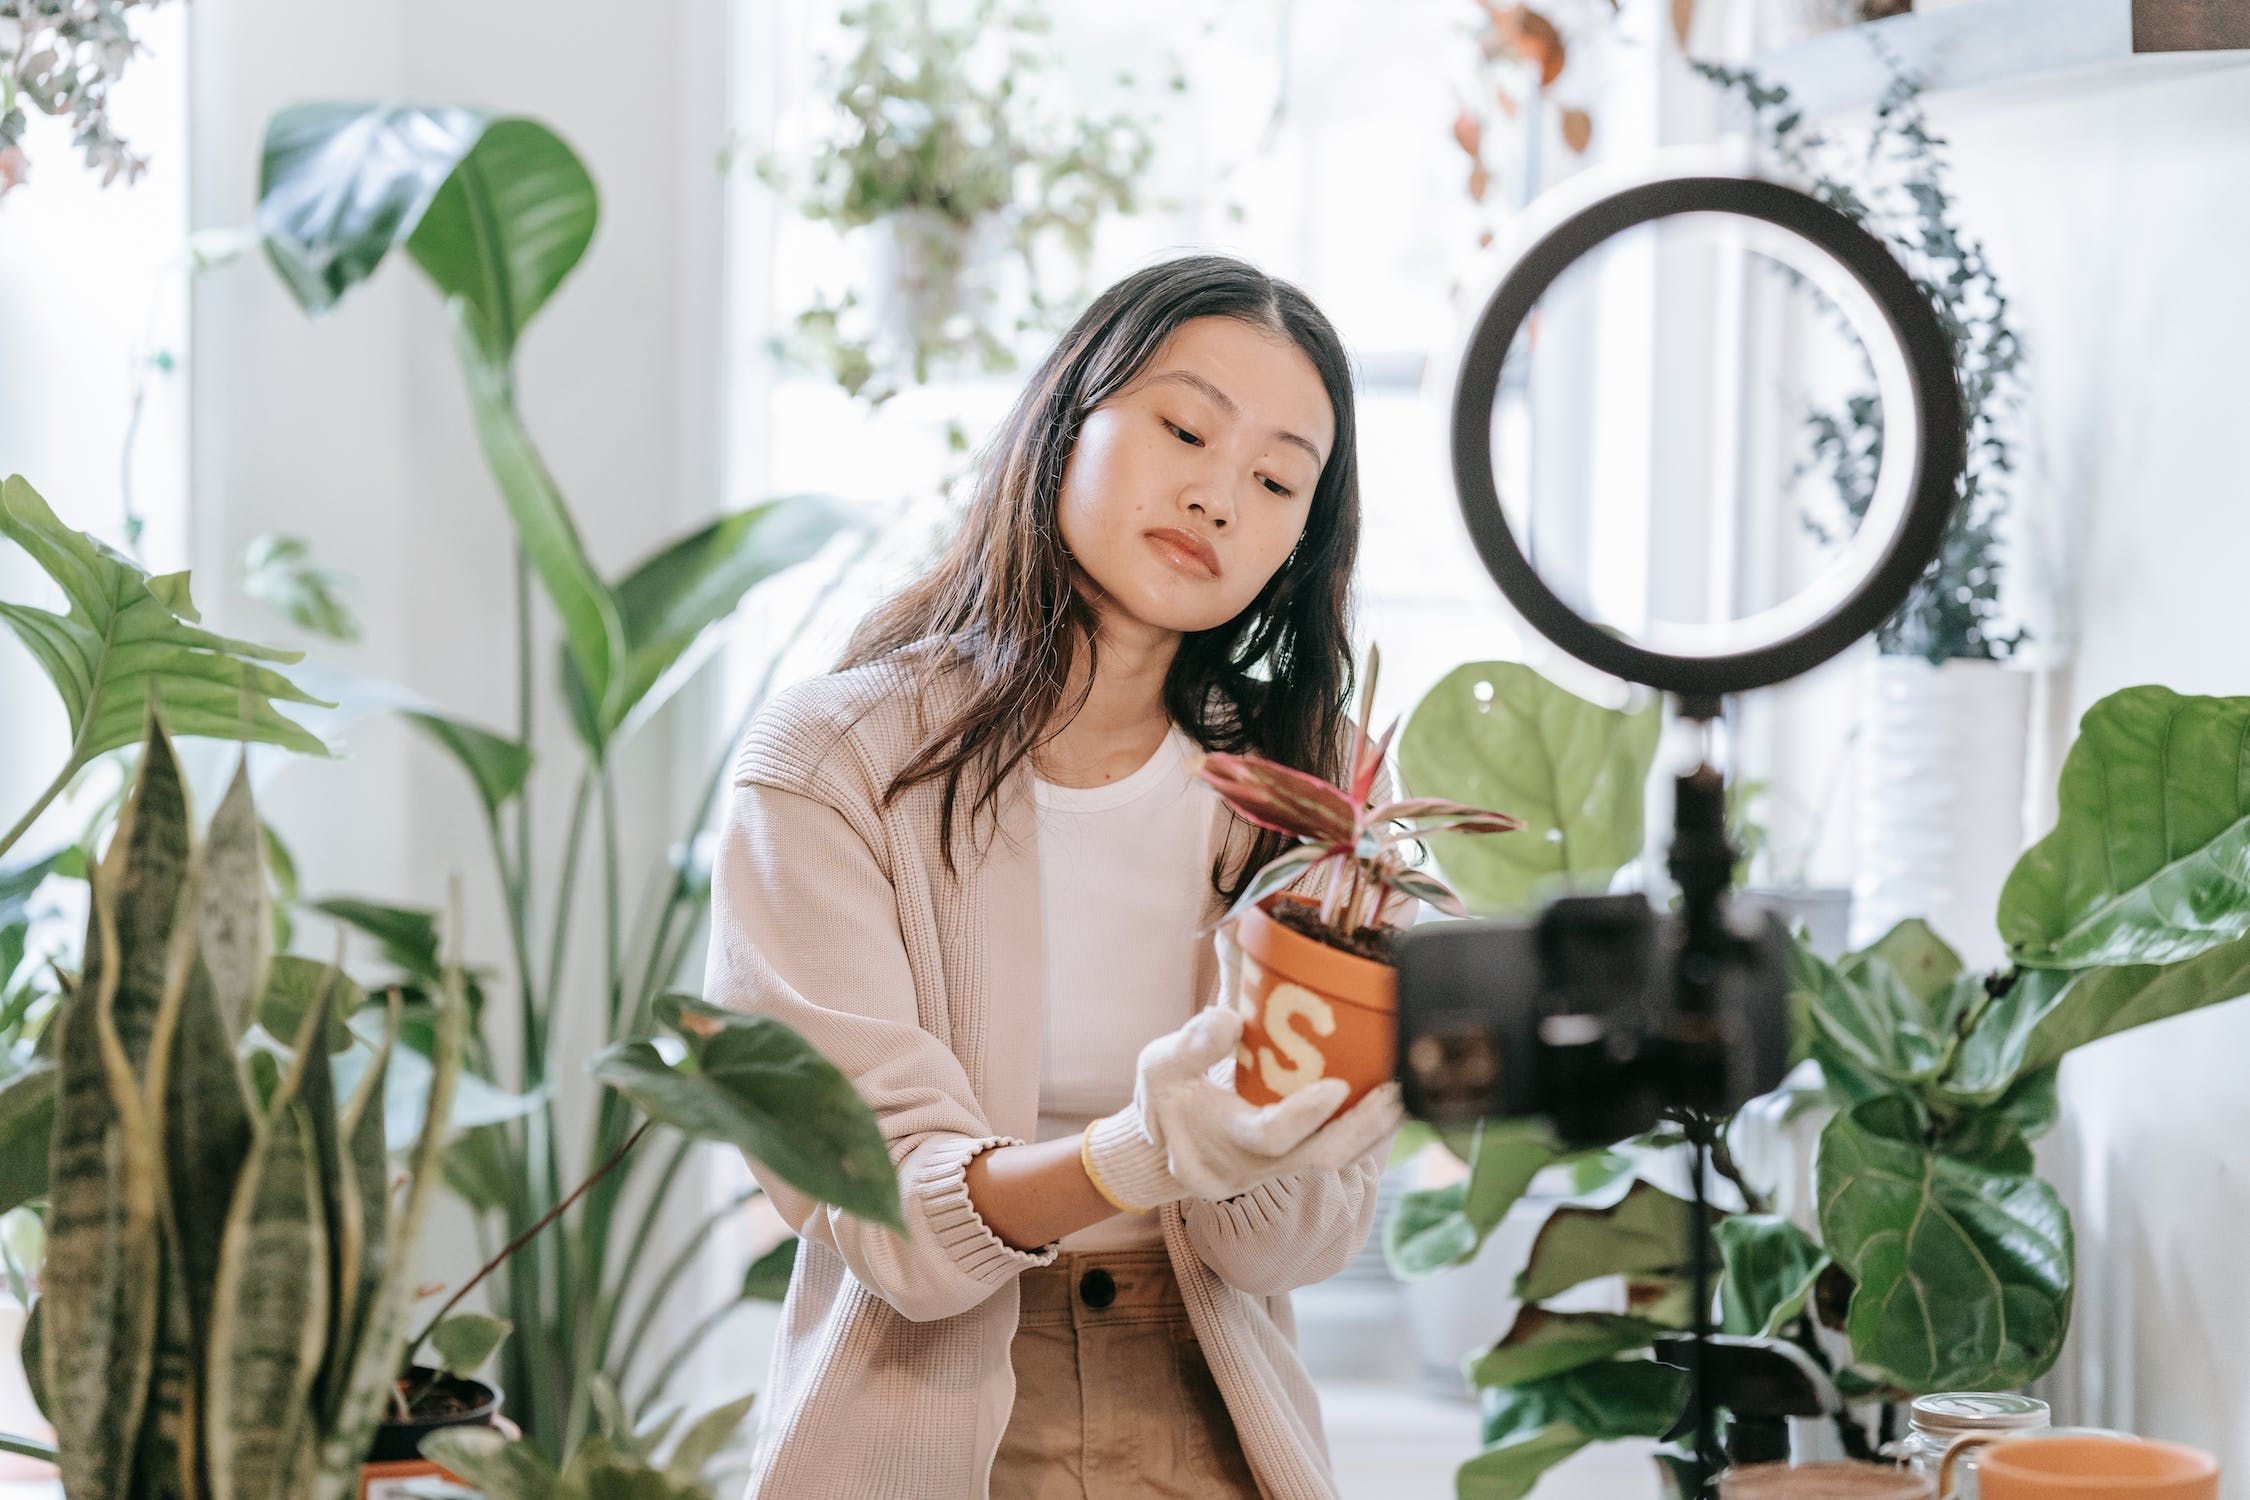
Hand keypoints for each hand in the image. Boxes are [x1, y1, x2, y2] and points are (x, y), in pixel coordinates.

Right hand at [1081, 999, 1404, 1213]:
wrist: (1161, 1142)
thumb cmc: (1163, 1096)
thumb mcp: (1159, 1063)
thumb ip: (1193, 1043)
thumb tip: (1231, 1017)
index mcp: (1221, 1143)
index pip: (1270, 1138)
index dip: (1304, 1115)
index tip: (1339, 1086)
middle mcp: (1256, 1167)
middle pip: (1322, 1158)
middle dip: (1366, 1125)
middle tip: (1400, 1086)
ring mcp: (1278, 1170)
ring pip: (1337, 1158)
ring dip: (1375, 1126)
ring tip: (1407, 1086)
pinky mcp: (1293, 1162)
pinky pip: (1337, 1149)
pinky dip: (1365, 1125)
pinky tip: (1391, 1096)